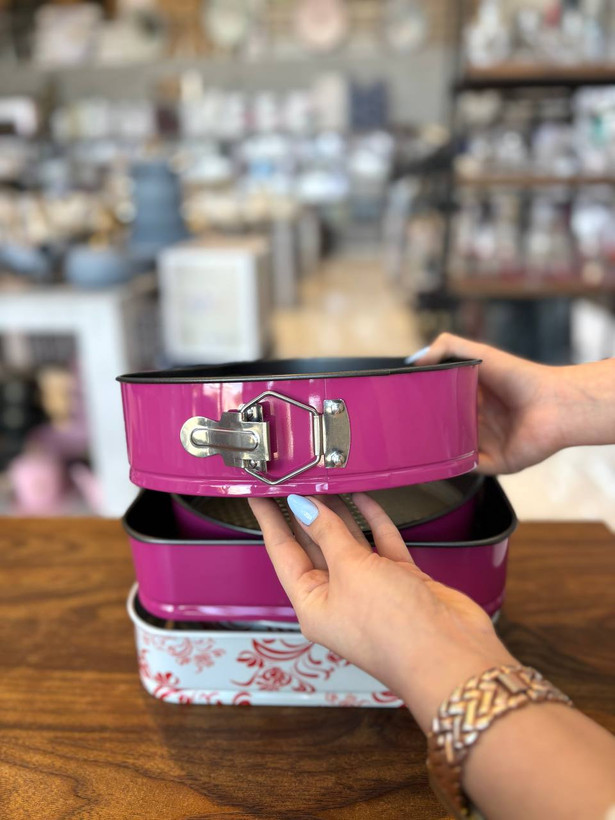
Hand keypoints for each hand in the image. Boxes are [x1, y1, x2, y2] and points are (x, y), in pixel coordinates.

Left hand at [248, 493, 514, 731]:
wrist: (450, 654)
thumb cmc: (394, 630)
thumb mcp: (350, 570)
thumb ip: (327, 534)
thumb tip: (304, 508)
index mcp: (313, 604)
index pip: (282, 553)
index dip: (270, 522)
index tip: (260, 496)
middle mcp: (338, 598)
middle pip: (314, 546)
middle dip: (305, 513)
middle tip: (296, 480)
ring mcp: (371, 590)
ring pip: (348, 543)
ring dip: (339, 514)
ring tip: (328, 482)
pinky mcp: (400, 582)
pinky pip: (380, 544)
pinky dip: (373, 521)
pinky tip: (364, 498)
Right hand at [415, 333, 563, 473]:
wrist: (553, 404)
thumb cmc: (519, 377)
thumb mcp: (479, 352)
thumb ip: (447, 347)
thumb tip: (415, 359)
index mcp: (473, 398)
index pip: (441, 403)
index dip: (424, 403)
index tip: (403, 403)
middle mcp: (478, 422)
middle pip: (444, 428)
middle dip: (427, 428)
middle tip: (405, 426)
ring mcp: (487, 444)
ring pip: (453, 450)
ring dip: (437, 450)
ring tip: (415, 446)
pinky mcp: (496, 463)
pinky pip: (469, 468)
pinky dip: (455, 467)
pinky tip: (440, 461)